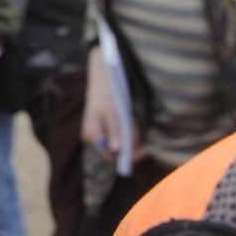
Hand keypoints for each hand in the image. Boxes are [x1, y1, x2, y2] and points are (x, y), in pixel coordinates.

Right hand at [81, 46, 146, 162]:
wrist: (102, 78)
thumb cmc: (105, 94)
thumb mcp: (111, 112)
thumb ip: (113, 131)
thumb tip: (115, 150)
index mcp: (92, 136)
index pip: (109, 156)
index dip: (126, 156)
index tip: (143, 151)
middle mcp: (94, 139)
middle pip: (116, 151)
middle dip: (131, 145)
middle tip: (141, 133)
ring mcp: (100, 134)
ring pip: (120, 144)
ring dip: (131, 137)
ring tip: (135, 123)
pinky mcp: (106, 129)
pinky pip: (120, 136)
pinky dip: (129, 131)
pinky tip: (132, 122)